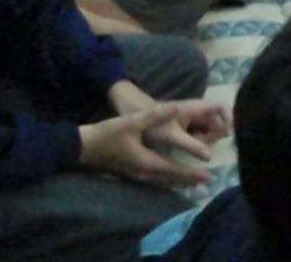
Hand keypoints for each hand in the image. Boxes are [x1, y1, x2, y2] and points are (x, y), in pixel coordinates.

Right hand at [78, 104, 212, 187]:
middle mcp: (143, 173)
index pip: (174, 170)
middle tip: (206, 181)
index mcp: (146, 162)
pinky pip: (155, 180)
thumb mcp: (131, 121)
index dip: (192, 172)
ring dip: (178, 181)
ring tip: (193, 181)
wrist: (82, 147)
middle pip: (171, 179)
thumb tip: (176, 108)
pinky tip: (168, 176)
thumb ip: (155, 115)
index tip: (208, 176)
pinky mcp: (130, 173)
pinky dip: (166, 179)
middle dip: (188, 180)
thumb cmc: (107, 134)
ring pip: (163, 181)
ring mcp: (135, 175)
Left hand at [143, 99, 231, 160]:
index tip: (227, 137)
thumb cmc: (154, 124)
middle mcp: (199, 111)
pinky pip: (202, 135)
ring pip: (211, 131)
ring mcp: (194, 119)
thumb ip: (192, 145)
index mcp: (198, 108)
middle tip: (202, 146)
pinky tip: (189, 150)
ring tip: (191, 148)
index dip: (231, 119)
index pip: (223, 107)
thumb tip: (210, 157)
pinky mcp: (189, 127)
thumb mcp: (173, 136)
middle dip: (214, 137)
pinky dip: (200, 144)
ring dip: (206, 142)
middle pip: (219, 123)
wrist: (135, 116)